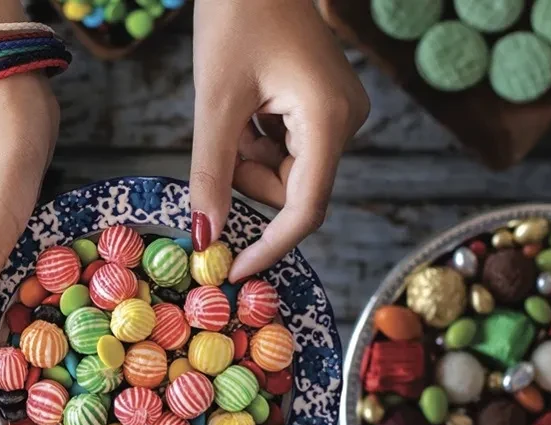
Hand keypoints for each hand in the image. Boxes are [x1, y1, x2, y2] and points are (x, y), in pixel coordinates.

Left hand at [188, 0, 368, 279]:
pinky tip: (244, 106)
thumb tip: (204, 235)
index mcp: (329, 119)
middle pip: (292, 190)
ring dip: (248, 160)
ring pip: (286, 171)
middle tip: (217, 145)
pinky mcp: (325, 105)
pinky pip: (288, 147)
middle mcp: (346, 120)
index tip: (233, 272)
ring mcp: (339, 112)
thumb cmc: (235, 17)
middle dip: (246, 182)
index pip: (305, 209)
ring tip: (231, 110)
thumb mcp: (214, 102)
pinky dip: (255, 143)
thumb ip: (211, 173)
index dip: (269, 246)